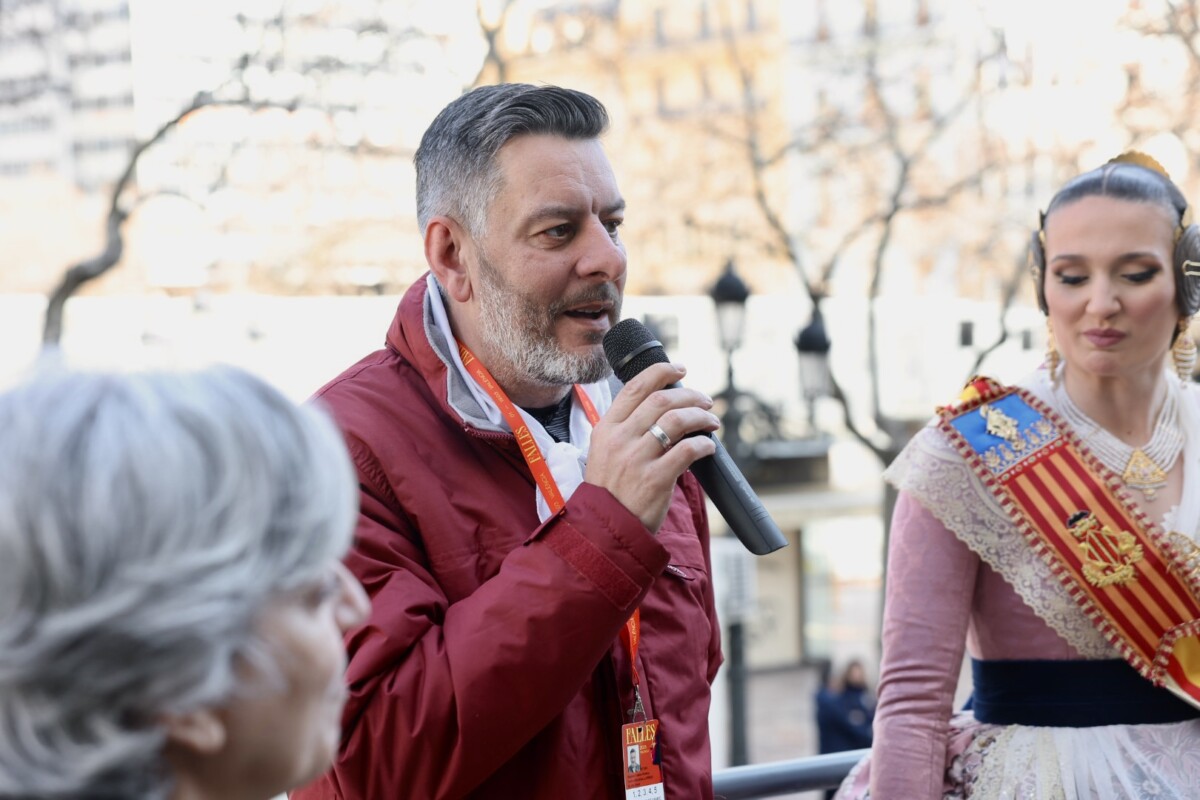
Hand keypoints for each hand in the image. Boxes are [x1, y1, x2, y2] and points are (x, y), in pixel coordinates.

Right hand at [585, 363, 718, 531]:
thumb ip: (626, 430)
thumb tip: (663, 408)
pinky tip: (709, 447)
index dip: (661, 371)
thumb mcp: (604, 453)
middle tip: (706, 401)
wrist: (604, 530)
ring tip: (711, 422)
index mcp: (606, 428)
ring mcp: (637, 459)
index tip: (680, 369)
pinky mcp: (655, 480)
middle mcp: (620, 439)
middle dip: (691, 395)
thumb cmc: (610, 491)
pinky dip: (704, 444)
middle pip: (662, 400)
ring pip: (678, 420)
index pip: (635, 387)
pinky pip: (687, 451)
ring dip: (701, 416)